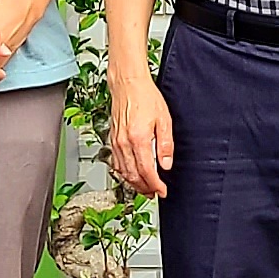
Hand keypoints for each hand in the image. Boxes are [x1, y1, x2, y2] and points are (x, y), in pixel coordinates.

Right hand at [108, 64, 175, 196]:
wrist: (127, 83)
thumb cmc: (145, 96)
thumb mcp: (164, 119)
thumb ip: (166, 144)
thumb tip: (166, 164)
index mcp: (139, 139)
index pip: (147, 171)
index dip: (155, 185)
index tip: (162, 191)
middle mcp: (124, 143)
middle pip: (133, 176)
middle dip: (145, 188)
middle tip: (154, 193)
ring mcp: (116, 142)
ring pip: (123, 172)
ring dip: (134, 184)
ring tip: (144, 188)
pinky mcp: (112, 139)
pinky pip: (116, 163)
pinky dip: (123, 173)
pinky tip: (130, 175)